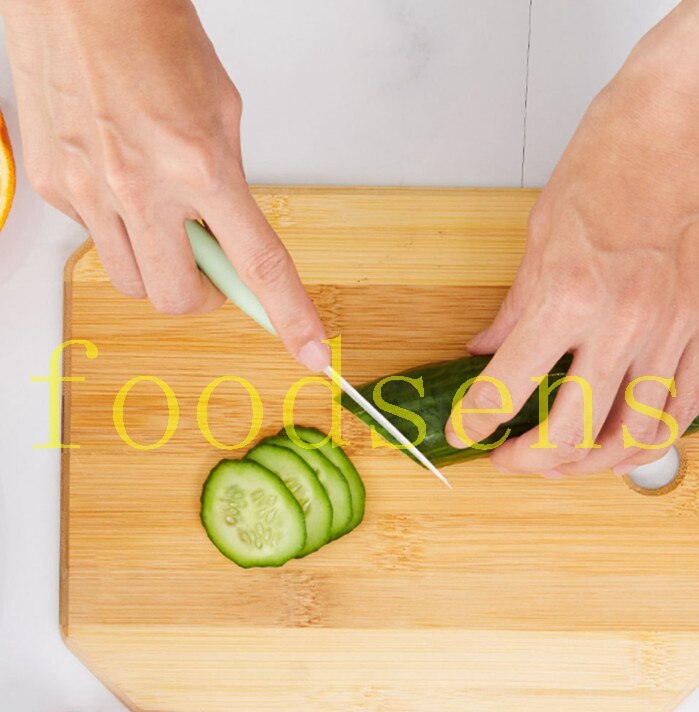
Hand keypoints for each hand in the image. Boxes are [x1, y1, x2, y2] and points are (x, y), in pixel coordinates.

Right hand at [0, 0, 328, 369]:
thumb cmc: (152, 34)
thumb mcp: (221, 110)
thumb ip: (228, 183)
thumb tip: (226, 235)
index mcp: (201, 164)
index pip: (257, 264)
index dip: (289, 316)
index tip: (309, 352)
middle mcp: (141, 186)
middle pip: (179, 299)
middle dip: (203, 295)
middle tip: (210, 264)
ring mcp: (89, 190)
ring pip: (132, 282)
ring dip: (158, 265)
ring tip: (159, 213)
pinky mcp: (51, 185)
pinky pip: (94, 240)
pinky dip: (115, 226)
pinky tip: (116, 179)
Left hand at [445, 0, 698, 476]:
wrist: (687, 122)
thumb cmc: (613, 159)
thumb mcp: (541, 233)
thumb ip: (516, 307)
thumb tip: (488, 350)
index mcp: (569, 295)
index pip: (508, 386)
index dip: (478, 421)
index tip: (467, 433)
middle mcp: (624, 322)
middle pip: (572, 432)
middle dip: (530, 461)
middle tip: (510, 460)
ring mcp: (673, 329)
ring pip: (634, 437)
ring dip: (591, 468)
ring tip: (563, 466)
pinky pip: (682, 409)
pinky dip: (648, 443)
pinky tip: (622, 447)